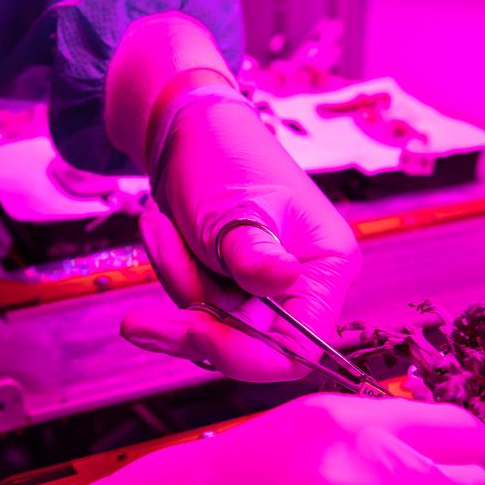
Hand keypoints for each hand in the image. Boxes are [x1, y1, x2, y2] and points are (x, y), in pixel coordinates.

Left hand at [121, 86, 359, 380]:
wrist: (189, 130)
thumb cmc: (221, 158)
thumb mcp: (234, 208)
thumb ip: (251, 255)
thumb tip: (282, 281)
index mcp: (326, 266)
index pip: (300, 348)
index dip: (245, 354)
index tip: (192, 329)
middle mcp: (305, 284)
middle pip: (248, 341)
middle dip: (193, 303)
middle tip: (158, 243)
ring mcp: (268, 288)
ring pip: (215, 326)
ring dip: (177, 279)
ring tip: (159, 224)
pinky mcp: (236, 286)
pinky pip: (199, 308)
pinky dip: (173, 275)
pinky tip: (161, 230)